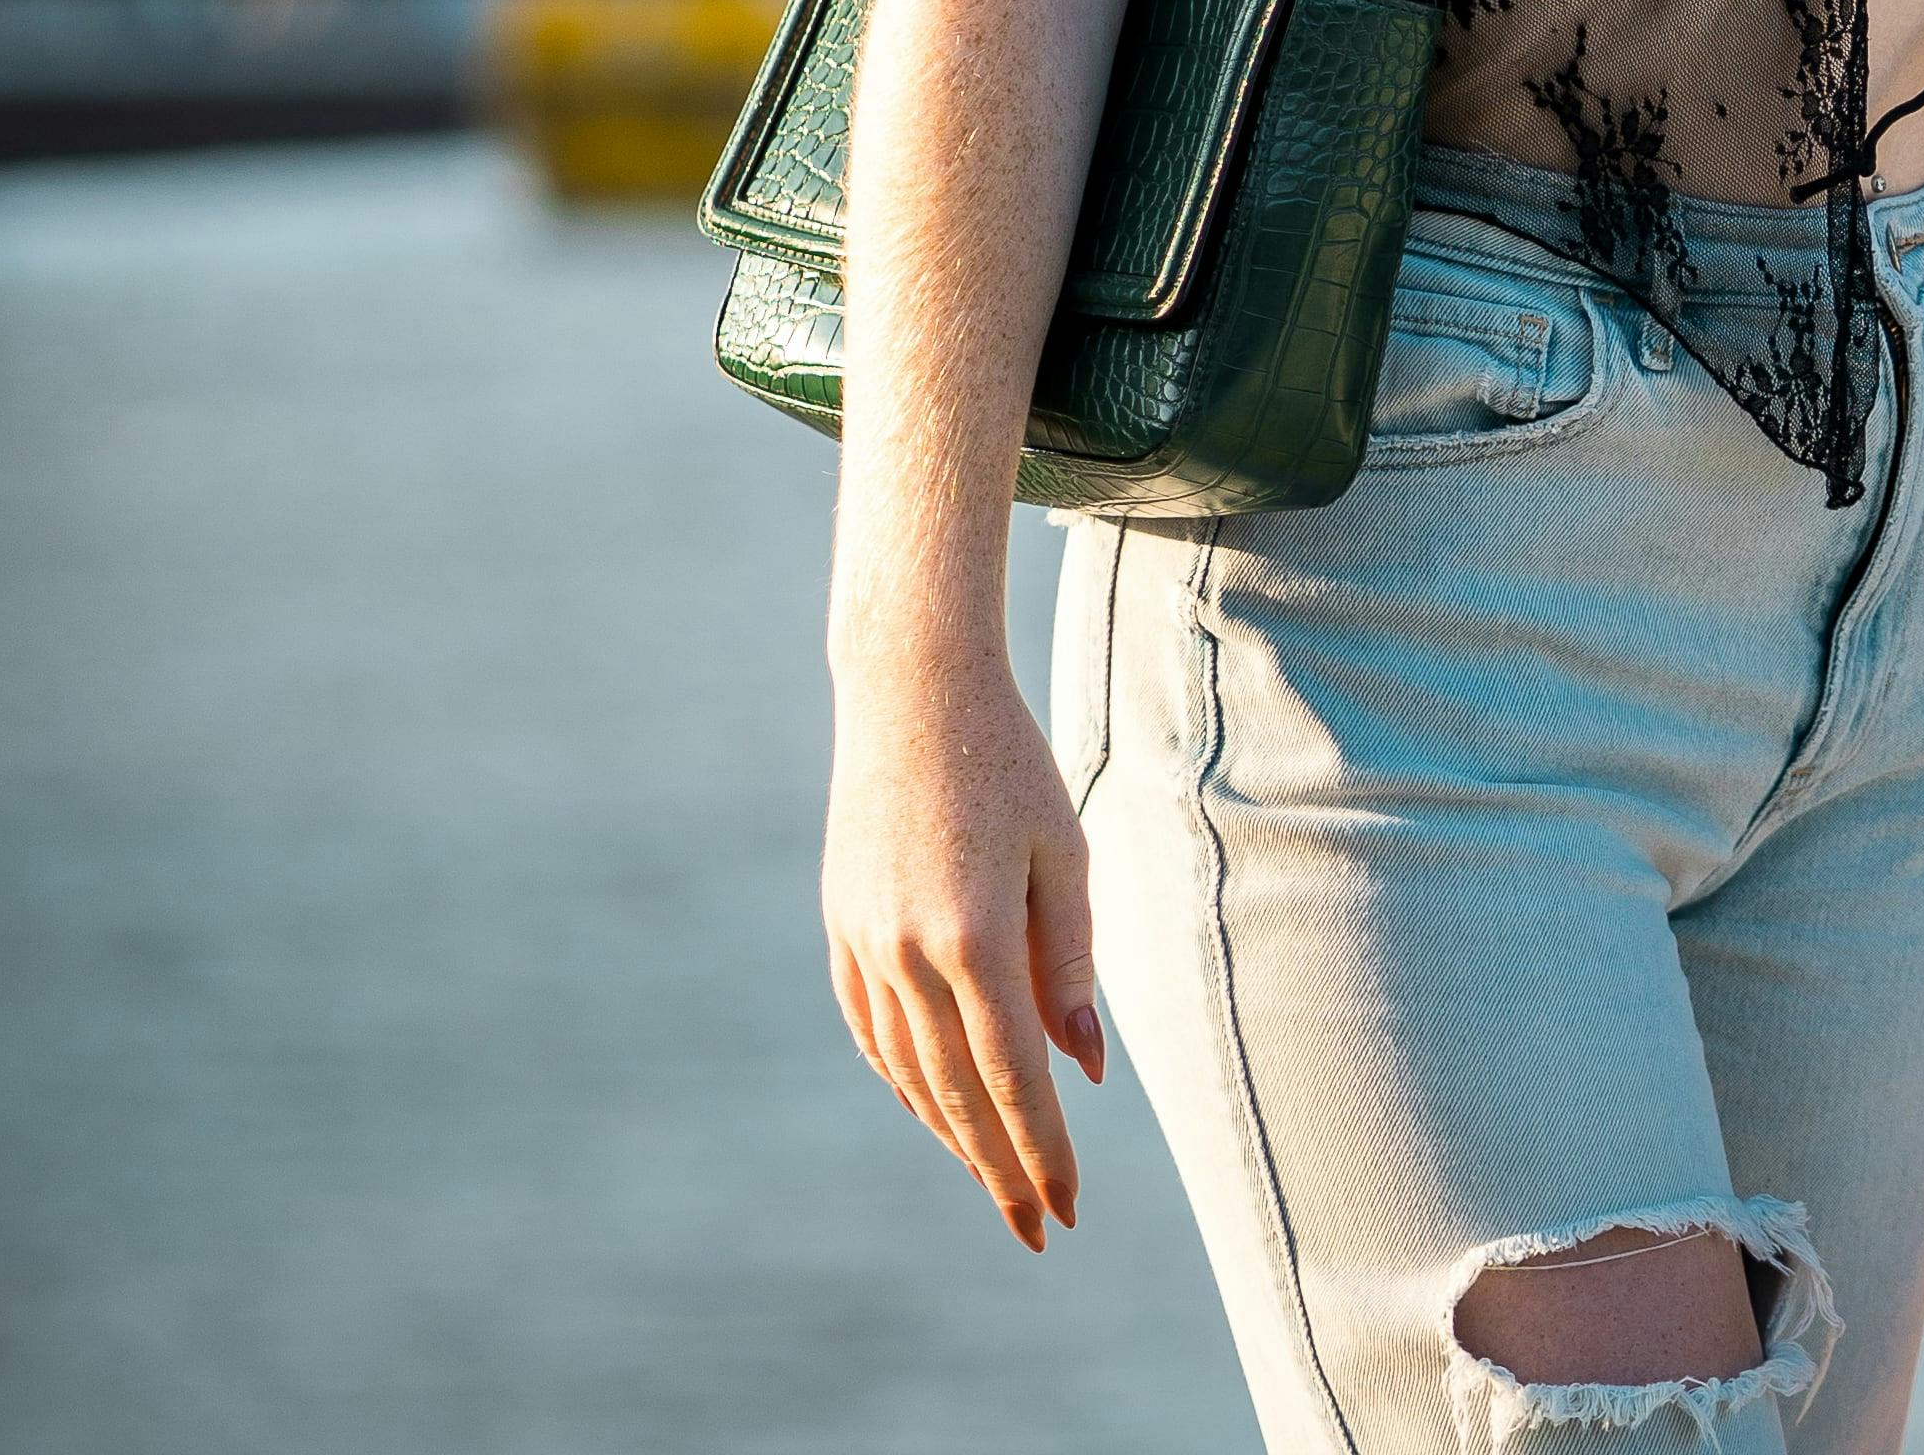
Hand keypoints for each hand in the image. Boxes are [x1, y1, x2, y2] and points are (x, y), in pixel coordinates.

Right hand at [826, 641, 1106, 1246]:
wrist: (910, 693)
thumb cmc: (1011, 766)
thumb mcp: (1067, 856)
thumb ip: (1072, 965)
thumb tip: (1082, 1072)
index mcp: (975, 936)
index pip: (1013, 1077)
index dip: (1042, 1150)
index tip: (1067, 1210)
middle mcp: (908, 953)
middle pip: (957, 1093)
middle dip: (1000, 1169)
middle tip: (1037, 1229)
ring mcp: (863, 944)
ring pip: (908, 1071)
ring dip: (952, 1136)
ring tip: (997, 1182)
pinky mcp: (841, 930)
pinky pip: (871, 1031)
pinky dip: (905, 1082)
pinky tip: (935, 1111)